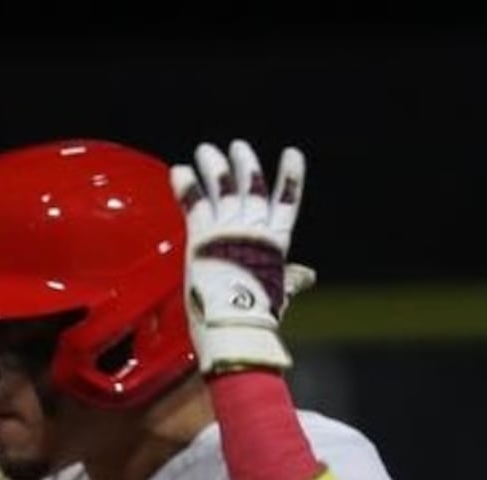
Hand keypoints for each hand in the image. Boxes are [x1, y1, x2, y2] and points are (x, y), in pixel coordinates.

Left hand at [173, 140, 312, 373]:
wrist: (234, 325)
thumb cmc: (258, 317)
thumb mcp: (280, 293)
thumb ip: (291, 279)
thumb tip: (309, 276)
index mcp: (275, 243)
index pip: (287, 202)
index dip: (291, 178)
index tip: (292, 155)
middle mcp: (253, 230)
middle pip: (250, 186)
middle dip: (244, 165)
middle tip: (238, 146)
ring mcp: (228, 229)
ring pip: (222, 188)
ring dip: (214, 166)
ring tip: (206, 150)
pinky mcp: (202, 236)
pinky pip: (193, 202)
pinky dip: (186, 185)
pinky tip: (178, 169)